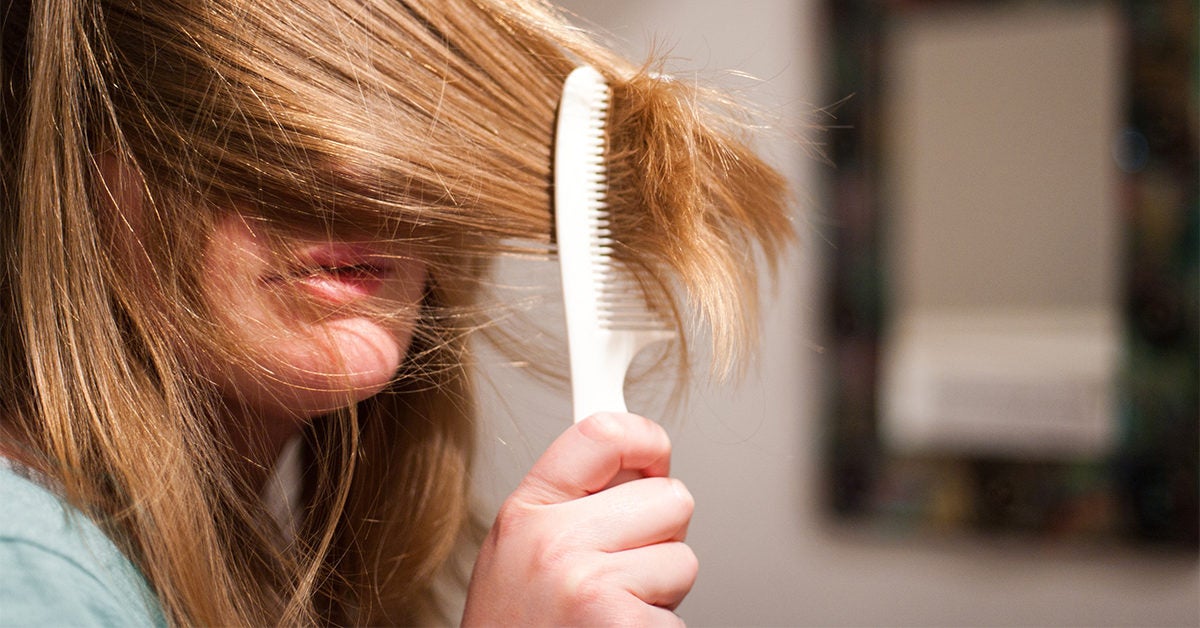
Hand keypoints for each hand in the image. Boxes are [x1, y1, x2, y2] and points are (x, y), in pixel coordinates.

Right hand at [463, 412, 696, 625]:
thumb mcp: (520, 552)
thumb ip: (572, 504)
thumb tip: (641, 463)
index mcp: (526, 512)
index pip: (601, 432)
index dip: (645, 437)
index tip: (656, 453)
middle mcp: (551, 540)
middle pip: (669, 498)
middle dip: (661, 538)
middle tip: (619, 574)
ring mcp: (587, 584)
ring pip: (684, 560)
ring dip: (661, 593)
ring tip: (610, 614)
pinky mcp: (621, 625)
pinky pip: (680, 616)